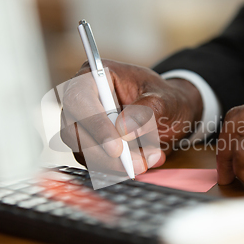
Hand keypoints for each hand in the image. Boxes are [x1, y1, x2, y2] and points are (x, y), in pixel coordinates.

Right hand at [61, 60, 202, 173]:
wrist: (169, 113)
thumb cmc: (164, 99)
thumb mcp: (165, 100)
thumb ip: (147, 111)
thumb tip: (124, 129)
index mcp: (95, 75)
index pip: (80, 99)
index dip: (95, 124)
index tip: (117, 147)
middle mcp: (81, 99)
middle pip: (74, 131)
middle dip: (105, 154)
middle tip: (138, 165)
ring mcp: (81, 124)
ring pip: (82, 151)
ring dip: (113, 164)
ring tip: (147, 161)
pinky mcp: (87, 145)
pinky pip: (93, 163)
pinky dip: (116, 168)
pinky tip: (141, 162)